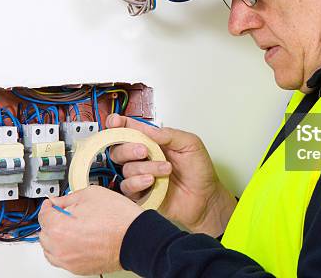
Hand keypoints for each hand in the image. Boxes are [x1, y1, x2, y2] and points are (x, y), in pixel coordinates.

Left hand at [38, 185, 142, 275]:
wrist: (137, 238)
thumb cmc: (119, 218)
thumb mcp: (92, 194)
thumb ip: (69, 197)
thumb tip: (58, 202)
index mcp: (60, 228)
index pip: (43, 215)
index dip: (49, 205)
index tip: (53, 203)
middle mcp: (60, 248)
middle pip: (45, 233)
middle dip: (53, 221)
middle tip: (65, 213)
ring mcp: (69, 261)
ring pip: (51, 249)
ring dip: (56, 237)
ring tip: (71, 228)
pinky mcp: (78, 269)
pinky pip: (62, 259)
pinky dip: (65, 249)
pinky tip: (77, 240)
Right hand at [107, 114, 236, 236]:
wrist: (206, 197)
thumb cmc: (199, 171)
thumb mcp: (190, 144)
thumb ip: (169, 134)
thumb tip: (148, 129)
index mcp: (153, 142)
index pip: (129, 131)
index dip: (118, 125)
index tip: (115, 122)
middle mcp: (143, 158)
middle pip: (118, 150)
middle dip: (128, 148)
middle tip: (145, 150)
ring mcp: (140, 176)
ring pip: (126, 168)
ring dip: (145, 167)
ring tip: (166, 169)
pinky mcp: (140, 194)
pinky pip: (127, 187)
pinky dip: (138, 182)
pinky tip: (152, 181)